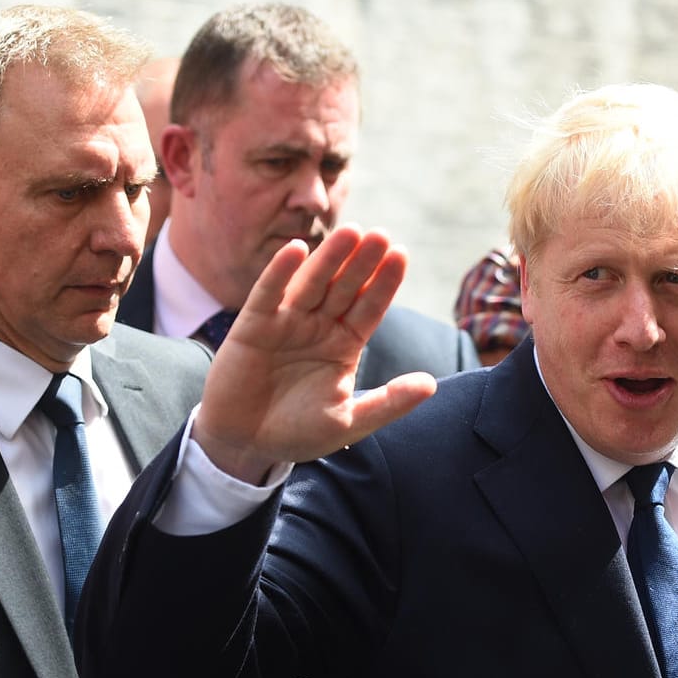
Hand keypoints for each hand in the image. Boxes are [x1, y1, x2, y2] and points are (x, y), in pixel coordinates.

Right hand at [194, 228, 438, 481]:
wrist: (246, 444)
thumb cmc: (298, 431)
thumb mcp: (348, 421)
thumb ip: (388, 403)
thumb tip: (431, 385)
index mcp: (344, 344)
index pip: (369, 307)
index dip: (384, 283)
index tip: (402, 255)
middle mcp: (318, 326)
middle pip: (345, 287)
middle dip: (363, 263)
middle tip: (382, 235)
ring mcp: (286, 323)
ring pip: (312, 283)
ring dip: (329, 258)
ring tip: (351, 233)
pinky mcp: (253, 326)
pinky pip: (269, 294)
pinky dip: (281, 272)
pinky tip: (296, 249)